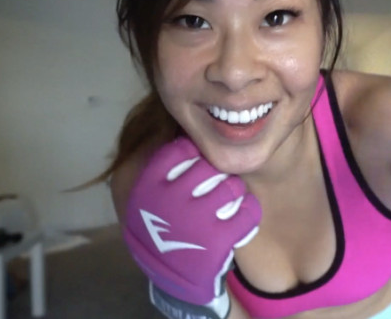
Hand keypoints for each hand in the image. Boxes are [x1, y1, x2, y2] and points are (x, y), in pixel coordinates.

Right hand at [123, 136, 260, 317]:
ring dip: (233, 193)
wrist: (170, 274)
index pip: (184, 149)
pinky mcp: (218, 241)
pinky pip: (249, 211)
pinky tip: (236, 220)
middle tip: (213, 187)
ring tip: (223, 204)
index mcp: (148, 184)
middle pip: (212, 165)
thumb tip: (176, 115)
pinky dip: (247, 213)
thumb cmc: (160, 219)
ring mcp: (194, 222)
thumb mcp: (141, 186)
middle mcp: (169, 200)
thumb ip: (153, 150)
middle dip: (217, 174)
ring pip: (232, 186)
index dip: (195, 155)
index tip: (195, 166)